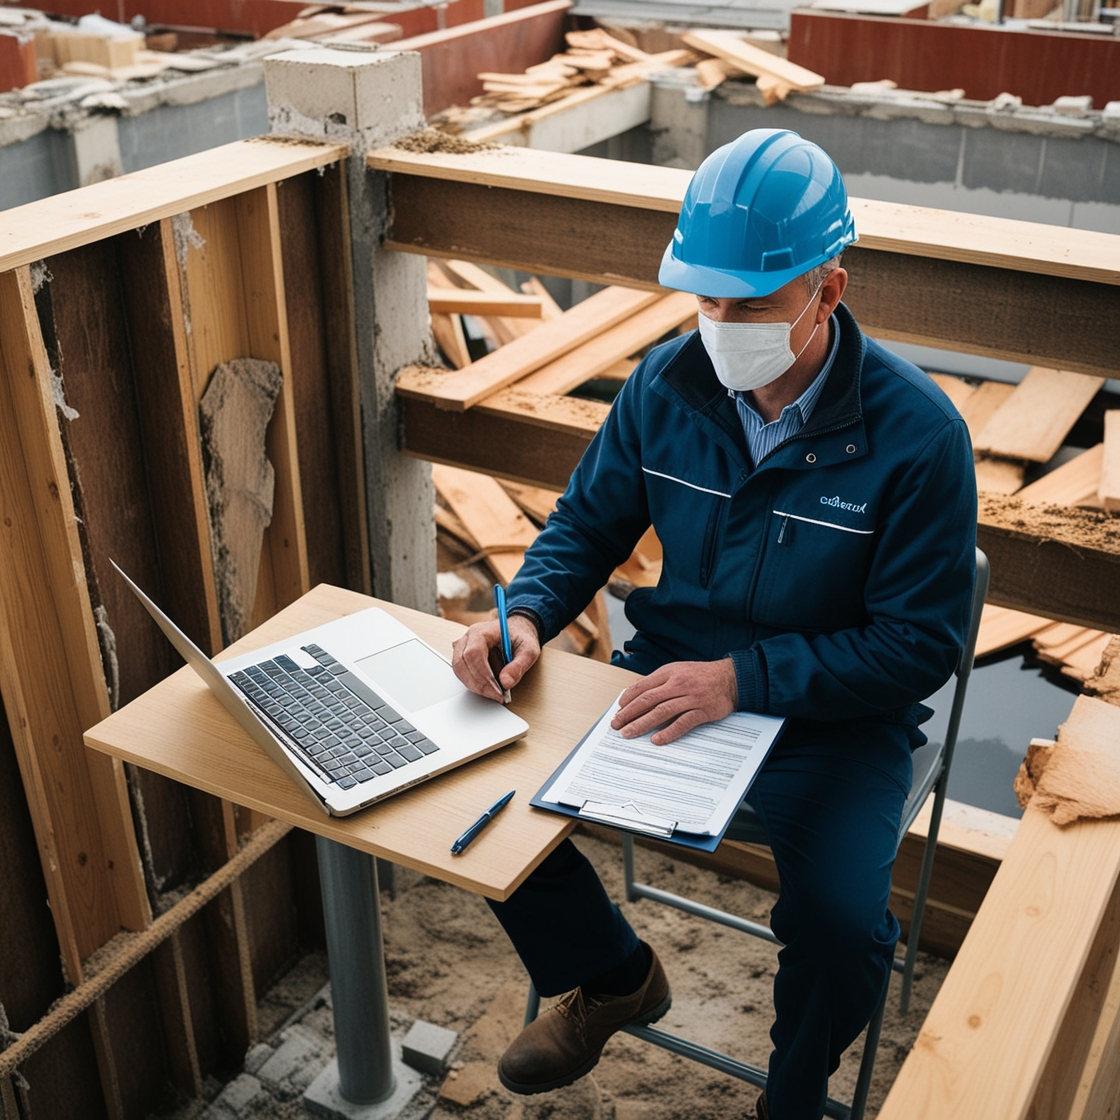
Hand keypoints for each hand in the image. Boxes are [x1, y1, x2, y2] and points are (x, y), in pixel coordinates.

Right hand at [452, 614, 540, 702]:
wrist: (515, 633)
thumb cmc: (520, 637)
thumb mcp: (528, 650)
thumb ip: (519, 665)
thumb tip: (506, 683)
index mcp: (482, 631)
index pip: (474, 653)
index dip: (483, 675)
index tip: (497, 690)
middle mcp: (468, 638)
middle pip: (462, 664)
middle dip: (479, 684)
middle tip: (497, 696)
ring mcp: (462, 648)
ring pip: (460, 671)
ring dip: (477, 685)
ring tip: (496, 690)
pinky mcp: (462, 658)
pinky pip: (462, 674)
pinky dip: (474, 683)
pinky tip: (490, 685)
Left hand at [611, 659, 737, 744]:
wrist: (731, 678)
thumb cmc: (701, 675)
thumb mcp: (678, 670)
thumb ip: (659, 681)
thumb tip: (637, 693)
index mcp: (669, 673)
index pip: (642, 686)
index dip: (627, 699)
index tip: (618, 710)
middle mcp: (678, 684)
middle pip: (648, 700)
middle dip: (629, 714)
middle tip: (616, 724)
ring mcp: (690, 698)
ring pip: (661, 712)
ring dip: (642, 724)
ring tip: (629, 733)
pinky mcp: (703, 711)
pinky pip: (683, 723)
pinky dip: (668, 732)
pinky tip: (656, 740)